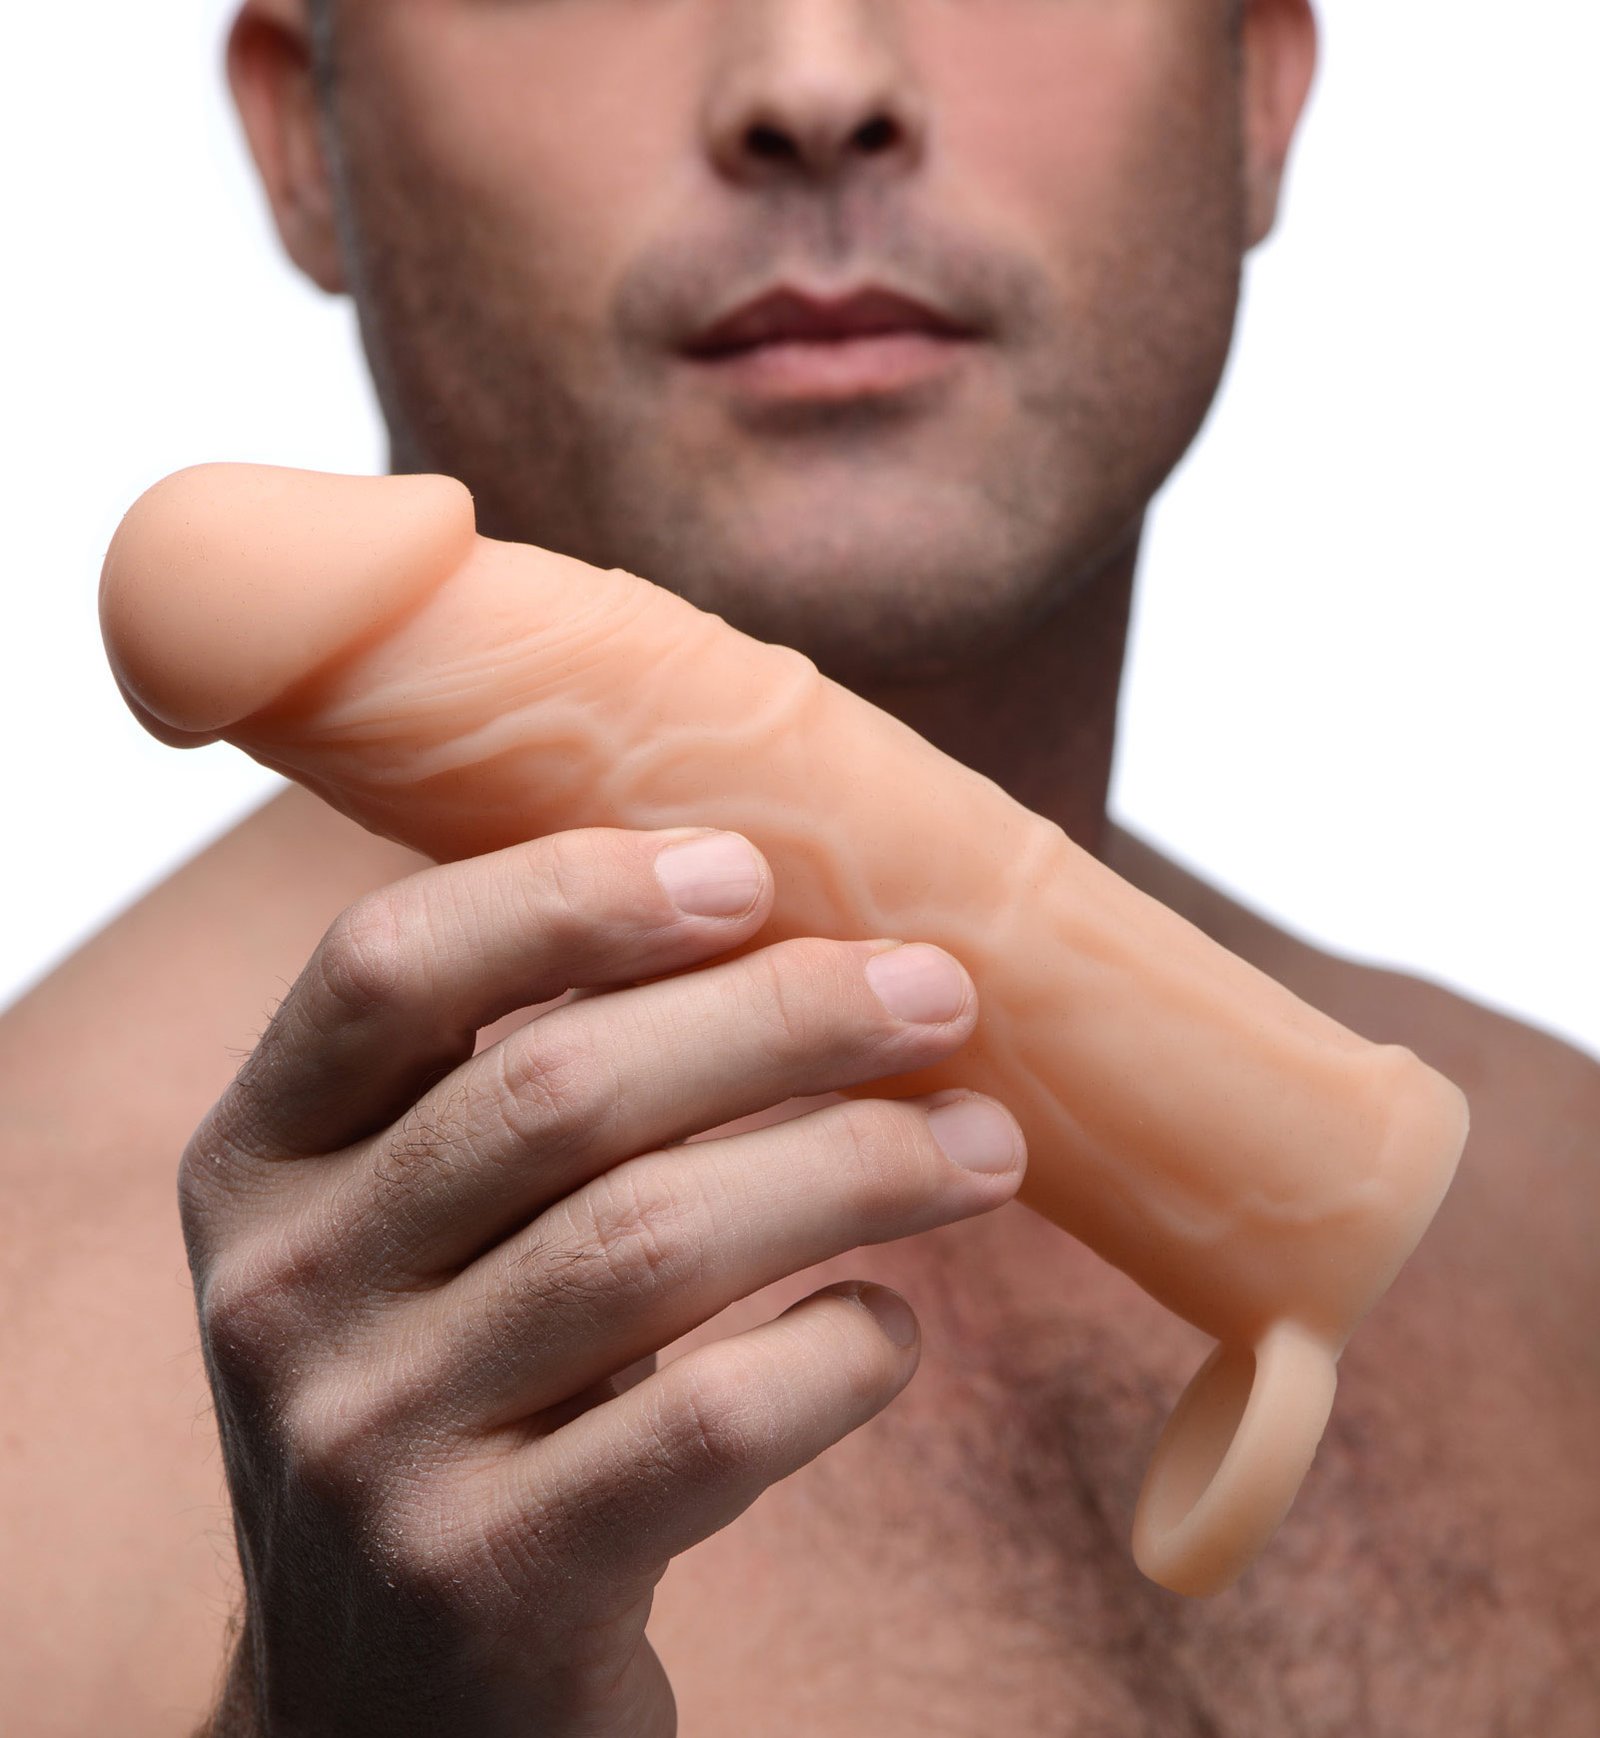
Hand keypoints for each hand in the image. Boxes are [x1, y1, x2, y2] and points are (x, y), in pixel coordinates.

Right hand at [182, 826, 1025, 1735]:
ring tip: (983, 1144)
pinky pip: (706, 1425)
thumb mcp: (423, 1230)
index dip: (574, 892)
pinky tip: (891, 1324)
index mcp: (260, 1158)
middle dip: (782, 1019)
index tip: (750, 870)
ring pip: (652, 1243)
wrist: (390, 1700)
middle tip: (938, 992)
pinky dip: (836, 1353)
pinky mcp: (483, 1582)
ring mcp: (368, 1444)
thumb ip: (524, 1088)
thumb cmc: (458, 1392)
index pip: (386, 964)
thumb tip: (782, 921)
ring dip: (855, 1166)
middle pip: (559, 1090)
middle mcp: (283, 1290)